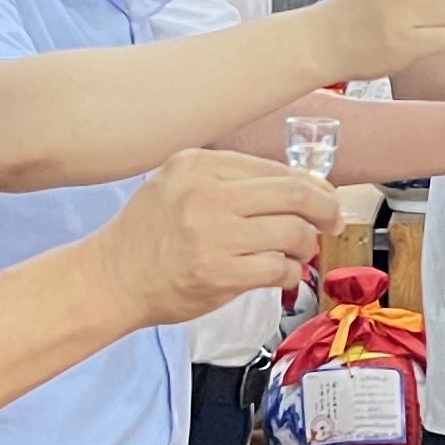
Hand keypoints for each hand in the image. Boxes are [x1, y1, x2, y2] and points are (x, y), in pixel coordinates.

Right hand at [101, 149, 338, 326]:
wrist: (112, 278)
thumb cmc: (148, 235)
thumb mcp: (178, 185)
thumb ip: (230, 180)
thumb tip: (300, 186)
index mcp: (198, 165)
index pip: (275, 167)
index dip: (311, 184)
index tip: (323, 196)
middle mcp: (208, 194)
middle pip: (295, 193)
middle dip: (325, 208)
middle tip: (332, 221)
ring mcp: (215, 234)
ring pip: (293, 232)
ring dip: (306, 245)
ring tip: (300, 252)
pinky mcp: (220, 273)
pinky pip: (280, 268)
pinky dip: (292, 272)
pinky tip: (283, 273)